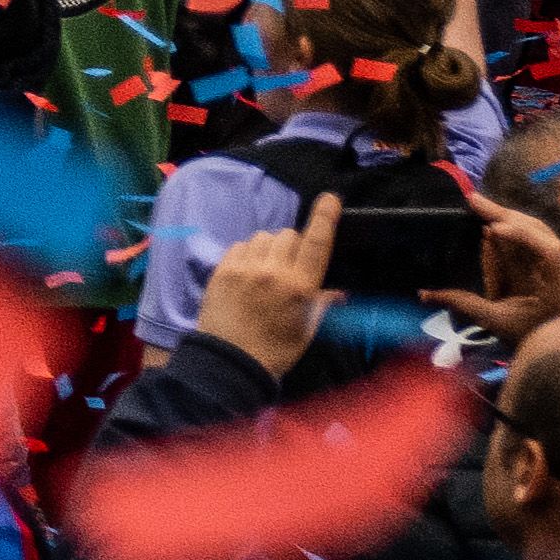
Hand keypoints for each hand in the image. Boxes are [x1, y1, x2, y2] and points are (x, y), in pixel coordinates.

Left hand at [193, 213, 330, 378]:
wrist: (230, 361)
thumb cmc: (276, 350)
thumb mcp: (306, 331)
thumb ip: (321, 305)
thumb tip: (338, 292)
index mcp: (300, 286)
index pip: (316, 243)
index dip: (324, 218)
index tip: (330, 198)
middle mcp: (273, 271)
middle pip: (288, 235)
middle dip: (293, 245)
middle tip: (290, 266)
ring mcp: (245, 268)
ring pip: (263, 237)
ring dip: (270, 247)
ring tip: (267, 270)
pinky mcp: (222, 270)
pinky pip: (239, 246)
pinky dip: (247, 253)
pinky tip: (248, 272)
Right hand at [452, 181, 559, 336]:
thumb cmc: (531, 337)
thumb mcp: (497, 322)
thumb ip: (464, 304)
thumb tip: (423, 294)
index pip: (549, 251)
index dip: (523, 236)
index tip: (493, 229)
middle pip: (540, 232)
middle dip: (505, 215)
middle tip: (473, 200)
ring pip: (535, 230)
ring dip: (505, 216)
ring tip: (477, 204)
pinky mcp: (553, 261)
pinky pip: (531, 238)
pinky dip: (510, 229)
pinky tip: (490, 220)